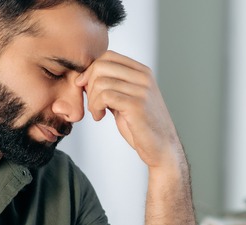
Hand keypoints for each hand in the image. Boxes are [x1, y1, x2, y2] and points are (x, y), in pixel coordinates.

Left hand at [75, 51, 181, 168]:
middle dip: (88, 84)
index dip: (91, 70)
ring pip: (100, 82)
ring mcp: (142, 90)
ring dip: (92, 100)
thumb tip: (86, 76)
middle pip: (101, 66)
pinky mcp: (137, 105)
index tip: (84, 87)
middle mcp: (144, 77)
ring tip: (97, 113)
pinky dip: (96, 107)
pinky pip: (105, 96)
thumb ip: (112, 86)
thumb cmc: (141, 126)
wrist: (161, 148)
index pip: (109, 56)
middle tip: (92, 103)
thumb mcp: (126, 99)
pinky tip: (100, 117)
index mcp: (142, 72)